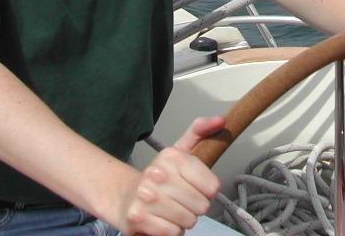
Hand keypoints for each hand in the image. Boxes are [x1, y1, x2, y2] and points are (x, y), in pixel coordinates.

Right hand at [118, 116, 224, 235]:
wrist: (123, 196)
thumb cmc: (159, 177)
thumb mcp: (180, 150)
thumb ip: (200, 133)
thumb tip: (221, 120)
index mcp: (172, 156)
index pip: (212, 186)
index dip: (207, 192)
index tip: (196, 187)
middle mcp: (157, 173)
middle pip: (201, 206)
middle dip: (194, 207)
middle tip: (181, 200)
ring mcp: (146, 196)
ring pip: (188, 221)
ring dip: (182, 220)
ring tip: (170, 210)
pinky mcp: (138, 218)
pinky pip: (173, 233)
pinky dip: (170, 230)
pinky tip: (161, 220)